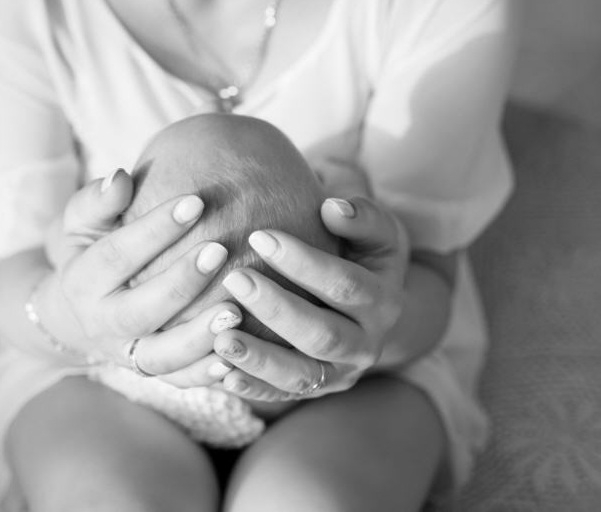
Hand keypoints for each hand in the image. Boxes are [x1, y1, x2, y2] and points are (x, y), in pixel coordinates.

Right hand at [38, 169, 241, 386]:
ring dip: (199, 338)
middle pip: (139, 310)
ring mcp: (126, 354)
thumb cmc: (90, 252)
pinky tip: (236, 358)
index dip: (155, 229)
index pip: (117, 254)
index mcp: (82, 281)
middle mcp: (102, 324)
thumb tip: (119, 178)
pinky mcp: (150, 374)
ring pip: (161, 357)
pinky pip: (179, 382)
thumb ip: (97, 202)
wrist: (74, 312)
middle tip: (221, 250)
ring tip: (237, 312)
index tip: (196, 201)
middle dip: (181, 282)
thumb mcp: (81, 224)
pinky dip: (206, 375)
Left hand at [212, 196, 408, 400]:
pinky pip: (281, 396)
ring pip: (301, 375)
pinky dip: (252, 387)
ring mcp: (340, 375)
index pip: (344, 284)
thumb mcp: (376, 234)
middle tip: (234, 279)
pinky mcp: (314, 391)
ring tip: (219, 338)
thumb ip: (362, 218)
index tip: (259, 235)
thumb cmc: (364, 257)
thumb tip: (332, 207)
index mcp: (383, 302)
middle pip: (322, 335)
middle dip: (276, 308)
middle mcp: (366, 345)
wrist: (372, 309)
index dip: (304, 263)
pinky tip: (221, 373)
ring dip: (259, 359)